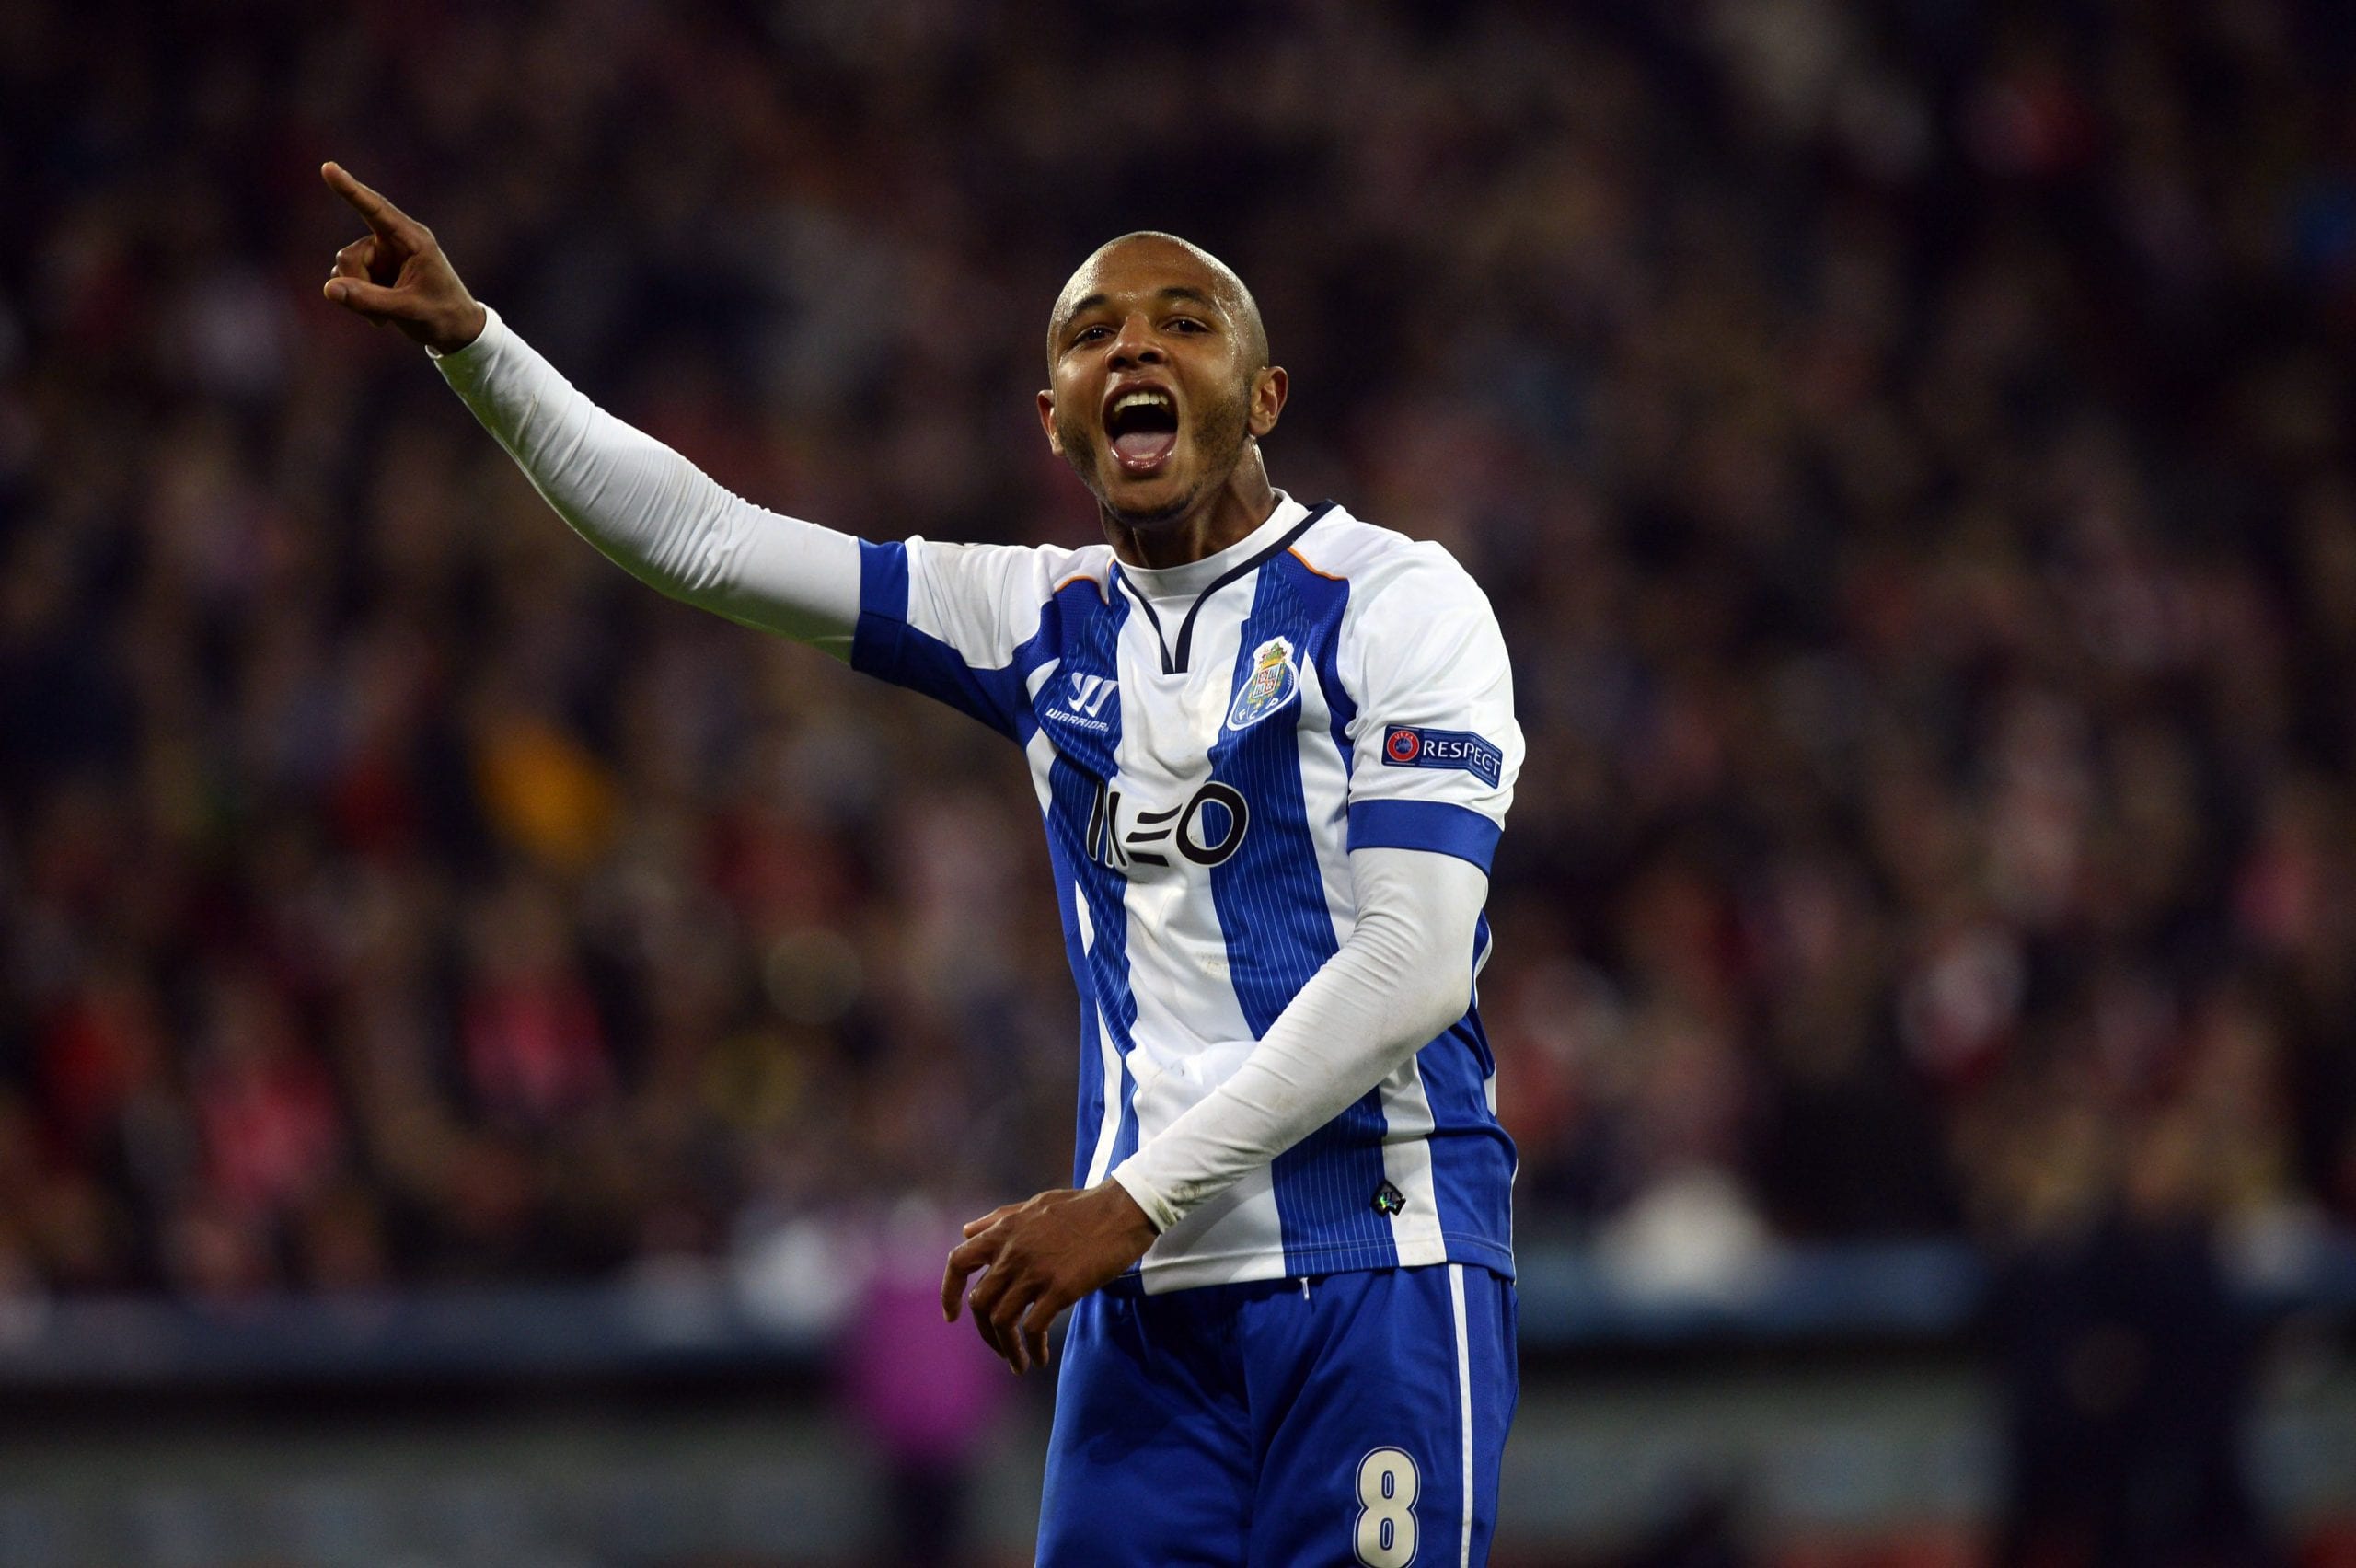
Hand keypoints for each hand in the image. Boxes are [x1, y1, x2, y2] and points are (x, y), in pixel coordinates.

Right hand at [318, 161, 486, 354]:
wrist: (456, 332)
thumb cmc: (442, 316)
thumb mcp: (408, 310)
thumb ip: (368, 300)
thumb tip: (329, 289)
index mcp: (414, 240)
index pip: (376, 210)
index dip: (351, 190)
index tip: (329, 168)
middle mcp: (395, 241)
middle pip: (351, 254)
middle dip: (355, 284)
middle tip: (377, 315)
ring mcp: (383, 255)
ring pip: (346, 267)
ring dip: (358, 295)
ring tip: (384, 317)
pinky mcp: (375, 269)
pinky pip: (348, 279)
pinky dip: (357, 299)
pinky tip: (380, 317)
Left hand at [940, 1182, 1157, 1373]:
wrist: (1121, 1211)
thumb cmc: (1081, 1207)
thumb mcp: (1032, 1204)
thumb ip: (997, 1219)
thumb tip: (966, 1232)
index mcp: (1003, 1231)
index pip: (958, 1262)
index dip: (949, 1292)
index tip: (952, 1316)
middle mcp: (1012, 1252)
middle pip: (980, 1303)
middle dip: (985, 1333)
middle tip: (999, 1347)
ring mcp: (1034, 1271)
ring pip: (1002, 1321)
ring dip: (1007, 1349)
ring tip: (1019, 1363)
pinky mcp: (1060, 1289)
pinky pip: (1032, 1329)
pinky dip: (1032, 1349)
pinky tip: (1041, 1357)